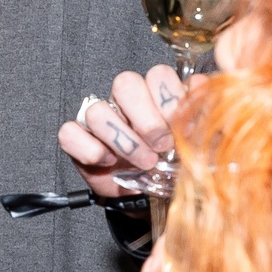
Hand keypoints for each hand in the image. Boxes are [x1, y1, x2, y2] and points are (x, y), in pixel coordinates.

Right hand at [55, 64, 187, 197]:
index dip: (170, 99)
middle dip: (147, 120)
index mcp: (155, 93)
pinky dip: (90, 150)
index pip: (157, 74)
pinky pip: (69, 133)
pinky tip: (109, 163)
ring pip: (98, 110)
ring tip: (144, 163)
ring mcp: (99, 118)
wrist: (149, 198)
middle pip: (125, 84)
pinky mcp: (77, 140)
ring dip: (124, 141)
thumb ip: (199, 112)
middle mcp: (125, 100)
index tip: (182, 128)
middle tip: (162, 146)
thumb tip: (201, 84)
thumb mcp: (194, 142)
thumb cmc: (171, 164)